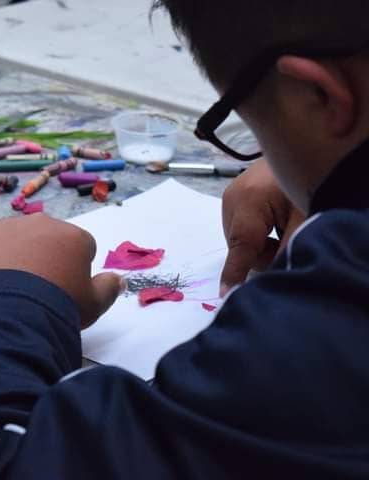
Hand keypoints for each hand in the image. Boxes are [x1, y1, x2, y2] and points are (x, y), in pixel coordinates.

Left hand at [0, 214, 124, 328]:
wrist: (8, 314)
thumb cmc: (58, 309)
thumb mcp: (93, 306)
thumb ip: (108, 289)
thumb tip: (118, 279)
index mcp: (72, 236)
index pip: (79, 247)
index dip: (71, 270)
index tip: (61, 290)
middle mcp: (40, 223)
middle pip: (43, 239)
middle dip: (39, 259)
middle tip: (31, 292)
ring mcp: (5, 226)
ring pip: (10, 239)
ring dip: (9, 258)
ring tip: (3, 291)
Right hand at [220, 159, 304, 295]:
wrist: (305, 142)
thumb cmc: (309, 178)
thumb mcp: (306, 216)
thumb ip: (289, 248)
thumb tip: (274, 278)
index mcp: (248, 202)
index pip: (241, 247)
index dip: (234, 274)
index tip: (225, 296)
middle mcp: (231, 199)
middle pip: (241, 246)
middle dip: (264, 252)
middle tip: (292, 235)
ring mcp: (230, 196)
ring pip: (240, 238)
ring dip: (262, 241)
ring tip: (286, 222)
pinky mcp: (233, 195)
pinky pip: (241, 226)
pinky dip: (259, 230)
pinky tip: (276, 216)